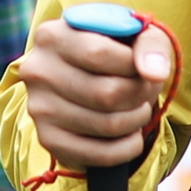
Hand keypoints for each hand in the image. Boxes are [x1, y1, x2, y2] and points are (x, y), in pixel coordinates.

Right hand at [18, 19, 170, 171]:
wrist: (83, 77)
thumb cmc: (113, 51)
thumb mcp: (134, 35)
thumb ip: (150, 45)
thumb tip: (154, 73)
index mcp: (51, 35)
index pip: (98, 53)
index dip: (134, 66)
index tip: (143, 68)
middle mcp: (37, 70)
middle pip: (106, 93)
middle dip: (140, 95)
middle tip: (146, 92)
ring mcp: (38, 107)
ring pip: (108, 124)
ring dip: (137, 120)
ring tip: (138, 108)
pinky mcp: (47, 139)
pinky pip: (99, 154)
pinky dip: (128, 148)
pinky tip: (131, 134)